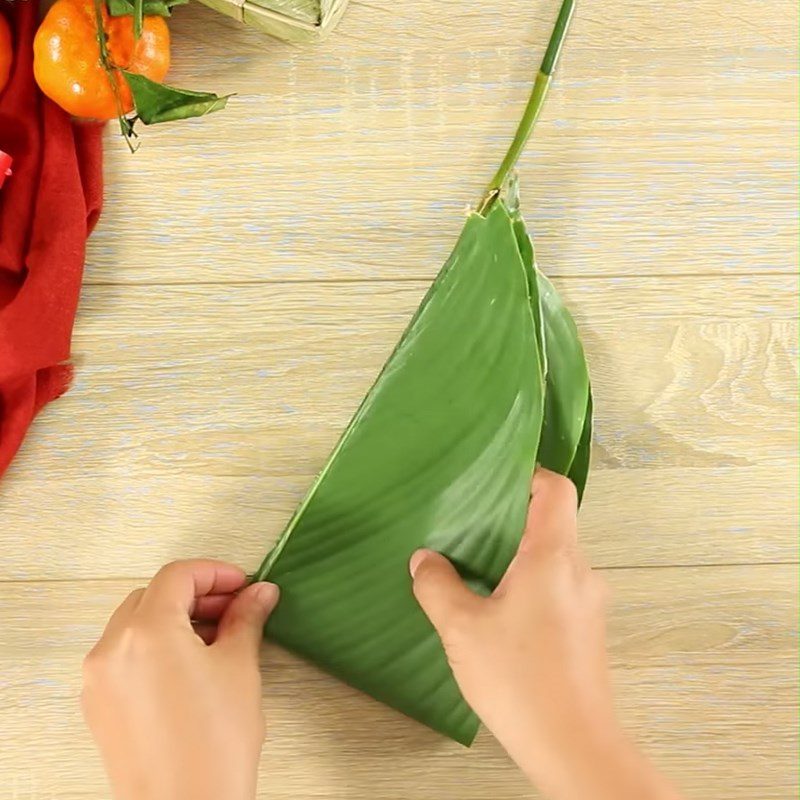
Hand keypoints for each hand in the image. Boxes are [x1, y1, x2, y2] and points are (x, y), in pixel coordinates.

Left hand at [82, 559, 278, 799]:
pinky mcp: (99, 706)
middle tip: (235, 608)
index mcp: (146, 632)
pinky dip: (155, 646)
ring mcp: (99, 680)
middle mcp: (112, 649)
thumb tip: (260, 593)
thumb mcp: (240, 667)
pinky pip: (124, 656)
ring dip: (175, 619)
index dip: (215, 573)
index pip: (178, 576)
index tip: (243, 585)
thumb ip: (246, 619)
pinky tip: (190, 665)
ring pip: (136, 624)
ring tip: (216, 638)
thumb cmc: (214, 745)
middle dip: (196, 595)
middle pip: (154, 596)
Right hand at [410, 469, 682, 799]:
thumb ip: (438, 586)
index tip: (495, 480)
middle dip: (511, 519)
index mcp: (553, 557)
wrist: (574, 748)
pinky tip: (498, 612)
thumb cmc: (521, 682)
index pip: (556, 489)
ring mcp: (588, 602)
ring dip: (519, 557)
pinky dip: (530, 585)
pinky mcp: (587, 629)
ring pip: (554, 558)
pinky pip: (558, 587)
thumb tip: (425, 561)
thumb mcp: (463, 630)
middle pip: (553, 521)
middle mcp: (580, 571)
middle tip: (470, 526)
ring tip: (477, 571)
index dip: (528, 474)